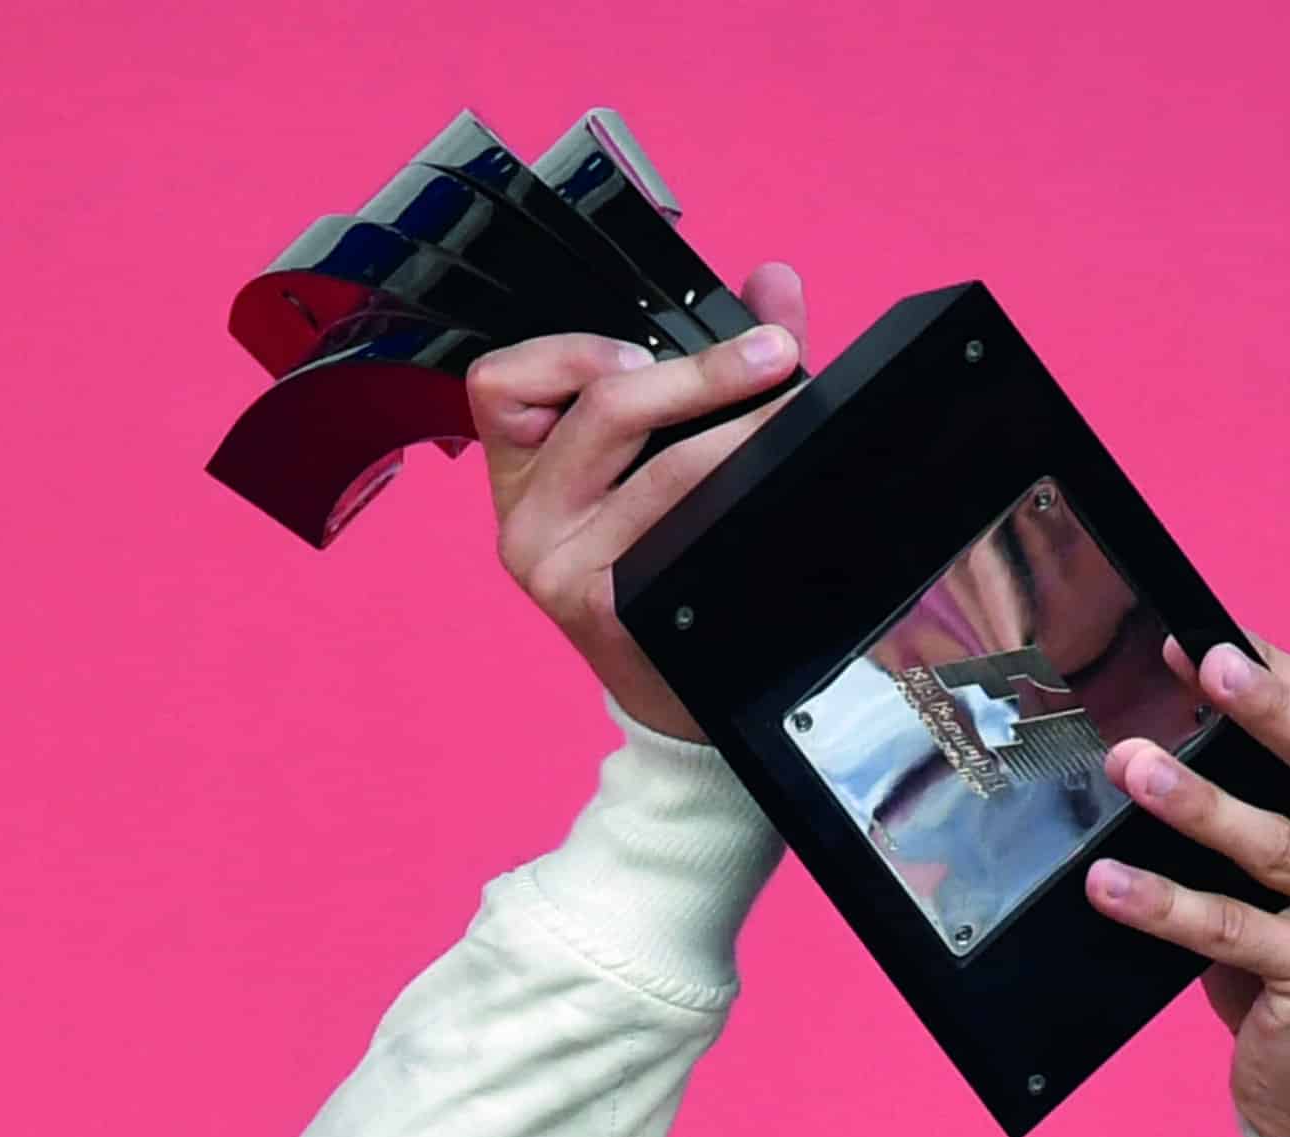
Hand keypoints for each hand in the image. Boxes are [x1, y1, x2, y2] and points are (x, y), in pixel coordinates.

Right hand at [465, 262, 808, 740]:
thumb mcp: (670, 462)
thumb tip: (773, 284)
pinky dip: (727, 498)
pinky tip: (764, 489)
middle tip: (774, 353)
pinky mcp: (601, 609)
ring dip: (735, 431)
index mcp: (524, 474)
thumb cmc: (670, 574)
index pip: (498, 383)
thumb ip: (717, 370)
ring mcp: (557, 568)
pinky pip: (673, 530)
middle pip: (602, 410)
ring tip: (790, 408)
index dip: (569, 350)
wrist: (681, 699)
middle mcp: (524, 521)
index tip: (643, 349)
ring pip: (653, 469)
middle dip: (699, 373)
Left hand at [1084, 637, 1289, 1136]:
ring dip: (1194, 804)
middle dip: (1260, 707)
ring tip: (1132, 767)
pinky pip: (1231, 930)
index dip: (1274, 678)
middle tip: (1197, 663)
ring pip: (1276, 845)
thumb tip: (1180, 735)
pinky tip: (1109, 885)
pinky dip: (1163, 905)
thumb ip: (1282, 810)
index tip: (1204, 640)